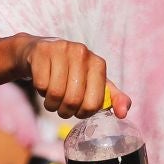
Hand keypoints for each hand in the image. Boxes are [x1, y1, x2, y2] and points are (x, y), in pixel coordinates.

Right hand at [12, 35, 130, 118]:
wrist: (40, 52)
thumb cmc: (70, 72)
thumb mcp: (93, 83)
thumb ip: (111, 98)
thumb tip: (123, 113)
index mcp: (98, 63)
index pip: (95, 103)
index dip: (84, 113)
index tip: (78, 110)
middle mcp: (82, 53)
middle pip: (73, 99)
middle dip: (65, 111)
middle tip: (62, 108)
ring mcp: (61, 49)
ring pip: (55, 93)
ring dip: (51, 104)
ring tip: (52, 99)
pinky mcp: (41, 51)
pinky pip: (41, 85)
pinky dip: (40, 91)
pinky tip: (44, 84)